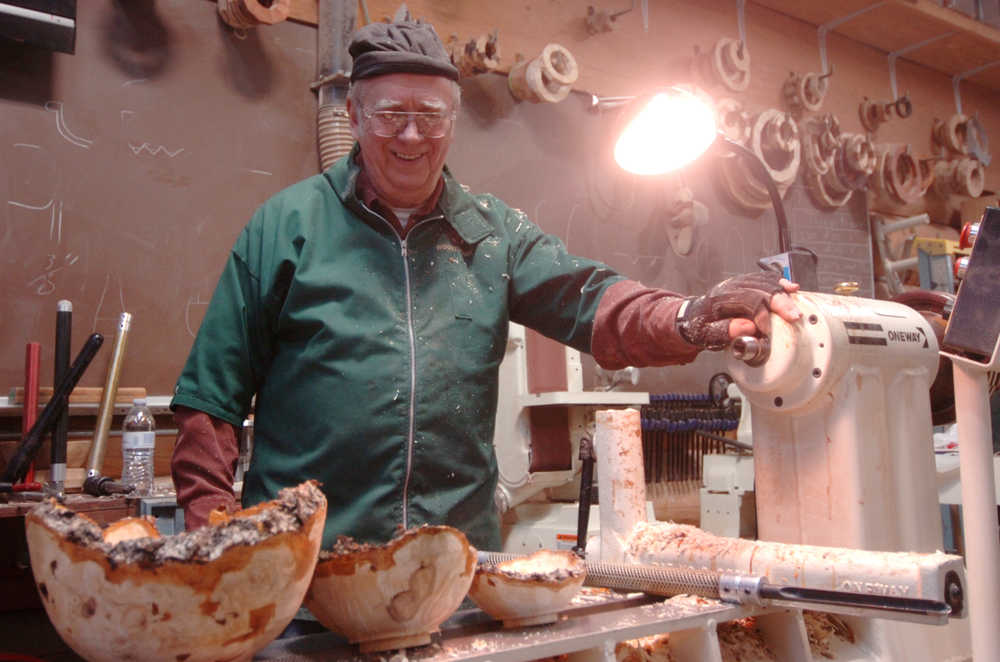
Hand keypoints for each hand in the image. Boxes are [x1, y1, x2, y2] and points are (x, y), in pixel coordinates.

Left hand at [677, 272, 800, 350]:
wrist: (694, 315)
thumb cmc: (701, 326)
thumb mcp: (705, 334)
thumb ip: (724, 331)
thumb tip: (747, 327)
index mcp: (720, 298)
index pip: (746, 301)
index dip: (760, 316)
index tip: (768, 331)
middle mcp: (732, 286)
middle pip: (761, 288)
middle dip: (780, 303)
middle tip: (793, 317)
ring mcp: (741, 282)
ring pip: (766, 281)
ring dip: (783, 294)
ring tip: (795, 308)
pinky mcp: (749, 283)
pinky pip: (767, 279)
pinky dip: (781, 283)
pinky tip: (793, 288)